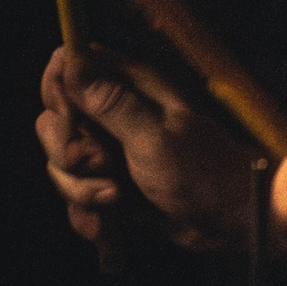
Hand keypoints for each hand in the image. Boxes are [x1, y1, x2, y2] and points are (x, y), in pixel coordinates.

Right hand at [36, 44, 252, 249]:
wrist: (231, 222)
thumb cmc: (202, 173)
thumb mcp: (154, 137)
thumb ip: (110, 103)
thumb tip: (71, 58)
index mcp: (130, 89)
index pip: (70, 69)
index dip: (58, 94)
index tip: (70, 121)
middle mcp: (115, 116)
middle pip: (55, 121)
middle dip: (66, 151)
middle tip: (100, 164)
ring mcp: (111, 154)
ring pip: (63, 165)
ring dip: (79, 189)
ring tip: (115, 198)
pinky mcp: (111, 188)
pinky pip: (77, 198)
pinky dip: (86, 214)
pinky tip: (103, 228)